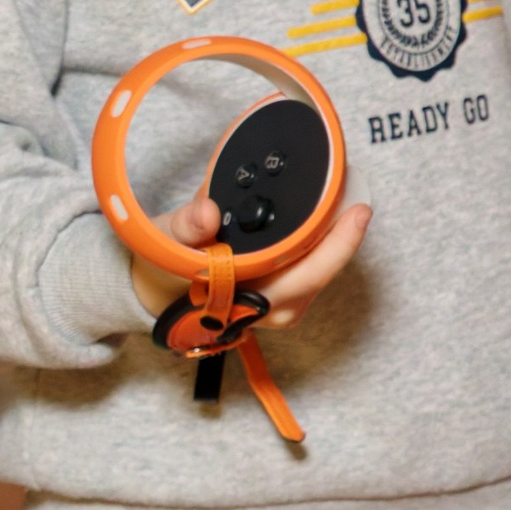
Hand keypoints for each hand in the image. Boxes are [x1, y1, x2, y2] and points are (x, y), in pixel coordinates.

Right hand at [129, 190, 371, 332]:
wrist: (151, 292)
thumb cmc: (161, 269)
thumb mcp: (164, 242)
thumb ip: (184, 227)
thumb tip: (207, 213)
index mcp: (243, 300)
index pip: (306, 275)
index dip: (338, 245)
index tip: (359, 211)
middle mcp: (264, 310)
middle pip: (320, 275)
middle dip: (343, 238)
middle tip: (356, 199)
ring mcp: (272, 309)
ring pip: (316, 277)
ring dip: (333, 245)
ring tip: (344, 209)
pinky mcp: (274, 300)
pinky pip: (308, 275)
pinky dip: (318, 250)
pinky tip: (323, 226)